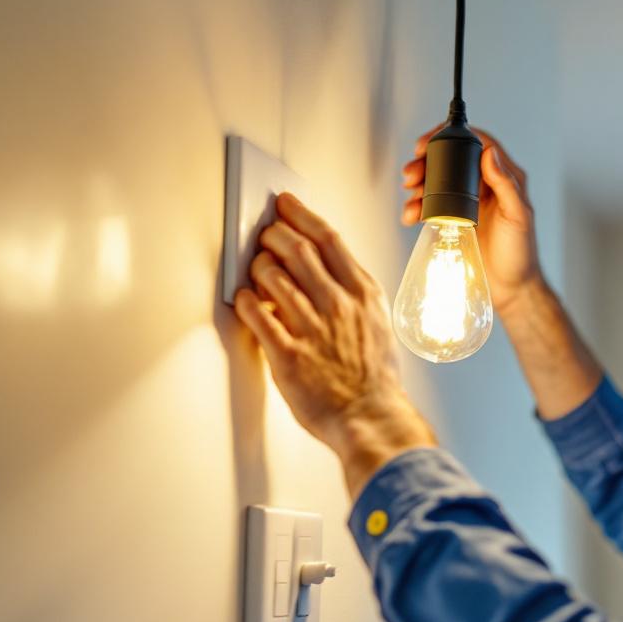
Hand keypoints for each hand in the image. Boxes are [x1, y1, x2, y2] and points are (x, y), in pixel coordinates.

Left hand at [234, 193, 436, 496]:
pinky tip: (246, 300)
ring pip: (272, 276)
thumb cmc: (373, 375)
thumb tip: (322, 266)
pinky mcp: (288, 355)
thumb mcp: (376, 321)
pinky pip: (256, 314)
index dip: (302, 215)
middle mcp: (338, 305)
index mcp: (363, 293)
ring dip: (257, 267)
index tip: (285, 205)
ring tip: (256, 271)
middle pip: (296, 249)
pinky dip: (246, 300)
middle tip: (263, 235)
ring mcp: (312, 328)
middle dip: (272, 234)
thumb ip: (352, 292)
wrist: (371, 417)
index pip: (328, 238)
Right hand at [401, 125, 543, 314]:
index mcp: (504, 178)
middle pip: (451, 160)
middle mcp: (485, 186)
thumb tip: (489, 154)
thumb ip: (506, 185)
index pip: (477, 144)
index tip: (428, 142)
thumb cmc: (521, 254)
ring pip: (438, 182)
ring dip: (419, 184)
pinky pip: (432, 206)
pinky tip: (411, 214)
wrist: (511, 288)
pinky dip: (418, 207)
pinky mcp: (455, 219)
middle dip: (426, 162)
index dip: (452, 137)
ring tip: (409, 193)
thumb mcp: (518, 216)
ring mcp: (468, 202)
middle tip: (411, 173)